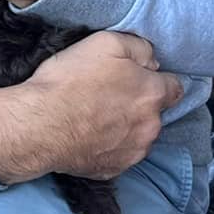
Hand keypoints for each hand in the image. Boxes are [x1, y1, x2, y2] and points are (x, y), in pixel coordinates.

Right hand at [0, 31, 183, 184]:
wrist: (38, 126)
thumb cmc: (69, 82)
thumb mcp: (105, 43)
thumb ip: (138, 48)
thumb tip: (152, 59)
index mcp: (152, 95)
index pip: (175, 87)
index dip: (158, 80)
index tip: (141, 78)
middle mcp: (150, 127)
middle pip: (154, 112)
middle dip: (139, 104)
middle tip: (108, 94)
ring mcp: (133, 152)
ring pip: (138, 135)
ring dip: (125, 127)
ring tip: (95, 116)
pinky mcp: (113, 169)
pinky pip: (118, 154)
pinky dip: (108, 146)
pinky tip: (88, 134)